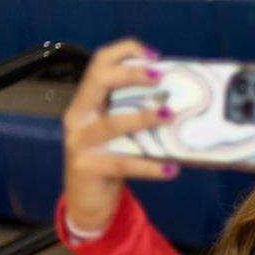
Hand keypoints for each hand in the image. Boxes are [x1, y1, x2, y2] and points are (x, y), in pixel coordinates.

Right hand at [61, 37, 179, 233]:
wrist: (86, 202)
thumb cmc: (109, 159)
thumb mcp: (117, 131)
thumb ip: (132, 111)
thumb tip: (177, 95)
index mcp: (85, 102)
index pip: (98, 63)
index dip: (124, 52)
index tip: (155, 56)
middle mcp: (78, 117)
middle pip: (99, 81)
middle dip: (131, 74)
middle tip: (161, 77)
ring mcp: (80, 142)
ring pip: (112, 123)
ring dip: (144, 117)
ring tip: (170, 115)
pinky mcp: (89, 168)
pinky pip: (124, 164)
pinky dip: (150, 166)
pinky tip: (171, 168)